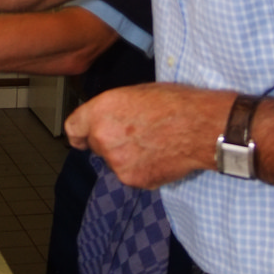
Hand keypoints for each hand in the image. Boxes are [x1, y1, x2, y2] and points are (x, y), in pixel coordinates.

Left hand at [64, 83, 234, 188]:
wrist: (200, 127)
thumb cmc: (175, 104)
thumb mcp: (135, 94)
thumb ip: (113, 110)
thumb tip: (108, 120)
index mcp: (100, 111)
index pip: (73, 129)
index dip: (81, 134)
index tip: (85, 138)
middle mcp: (103, 137)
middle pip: (97, 146)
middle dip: (111, 143)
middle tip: (137, 134)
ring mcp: (117, 162)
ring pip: (116, 162)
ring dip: (128, 157)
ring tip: (154, 143)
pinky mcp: (134, 180)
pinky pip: (132, 175)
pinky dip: (143, 169)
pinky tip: (161, 155)